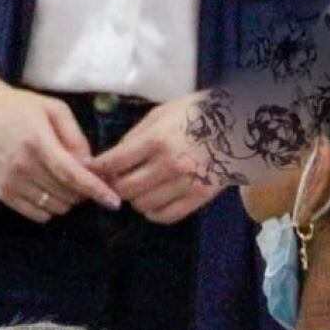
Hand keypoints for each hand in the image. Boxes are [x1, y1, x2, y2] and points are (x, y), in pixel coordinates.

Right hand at [0, 83, 119, 222]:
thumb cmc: (20, 107)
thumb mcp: (54, 109)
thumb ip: (76, 136)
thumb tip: (90, 166)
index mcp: (37, 141)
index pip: (71, 175)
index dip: (95, 189)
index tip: (113, 201)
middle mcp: (22, 165)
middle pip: (66, 194)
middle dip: (83, 190)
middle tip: (83, 176)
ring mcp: (10, 182)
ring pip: (54, 207)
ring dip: (68, 199)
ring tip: (63, 180)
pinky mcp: (2, 193)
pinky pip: (37, 215)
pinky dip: (50, 207)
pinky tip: (48, 188)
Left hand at [91, 94, 226, 224]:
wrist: (239, 124)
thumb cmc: (196, 113)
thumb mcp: (161, 114)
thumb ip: (135, 137)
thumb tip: (113, 158)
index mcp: (157, 140)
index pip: (115, 162)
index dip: (97, 168)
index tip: (90, 170)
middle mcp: (170, 164)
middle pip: (126, 189)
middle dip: (114, 185)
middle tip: (115, 180)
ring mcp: (186, 183)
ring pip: (143, 206)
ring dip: (134, 199)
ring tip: (138, 188)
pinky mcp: (200, 197)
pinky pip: (166, 216)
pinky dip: (153, 212)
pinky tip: (153, 200)